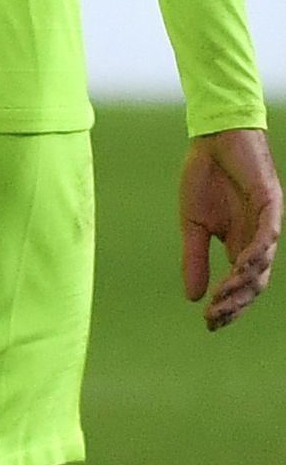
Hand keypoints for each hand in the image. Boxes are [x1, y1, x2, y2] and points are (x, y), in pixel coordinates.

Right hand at [178, 126, 278, 331]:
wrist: (213, 140)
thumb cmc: (205, 178)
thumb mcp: (192, 225)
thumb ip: (195, 259)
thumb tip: (193, 297)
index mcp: (240, 244)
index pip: (241, 285)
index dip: (229, 306)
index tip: (209, 324)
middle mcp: (258, 239)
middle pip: (255, 282)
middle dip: (236, 303)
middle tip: (215, 318)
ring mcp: (267, 223)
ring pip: (263, 263)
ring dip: (244, 283)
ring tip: (224, 298)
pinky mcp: (270, 204)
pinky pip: (268, 234)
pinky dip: (256, 252)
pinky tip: (240, 266)